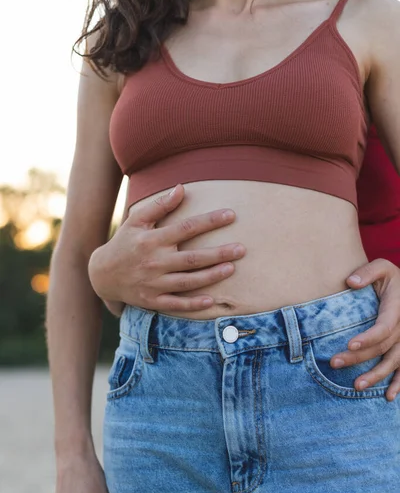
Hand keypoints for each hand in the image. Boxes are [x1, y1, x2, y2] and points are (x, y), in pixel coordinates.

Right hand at [88, 184, 245, 313]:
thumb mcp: (136, 221)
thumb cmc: (124, 242)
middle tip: (241, 249)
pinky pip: (176, 304)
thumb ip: (159, 206)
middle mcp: (154, 262)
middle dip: (218, 253)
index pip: (186, 228)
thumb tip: (181, 188)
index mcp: (153, 240)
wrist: (102, 274)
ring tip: (231, 268)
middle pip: (192, 258)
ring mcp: (154, 284)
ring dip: (211, 276)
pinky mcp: (152, 301)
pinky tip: (211, 300)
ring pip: (187, 281)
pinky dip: (192, 304)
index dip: (210, 221)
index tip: (231, 215)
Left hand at [330, 259, 399, 400]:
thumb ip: (368, 272)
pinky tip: (388, 397)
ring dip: (376, 376)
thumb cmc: (392, 278)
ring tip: (356, 386)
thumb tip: (350, 282)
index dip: (368, 338)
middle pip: (382, 348)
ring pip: (394, 362)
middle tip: (335, 363)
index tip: (349, 345)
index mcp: (397, 309)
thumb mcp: (383, 267)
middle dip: (359, 358)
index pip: (384, 328)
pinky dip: (399, 384)